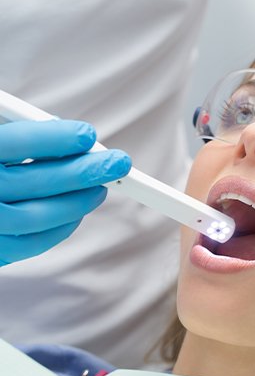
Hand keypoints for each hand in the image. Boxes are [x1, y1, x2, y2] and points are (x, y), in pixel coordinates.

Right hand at [0, 120, 130, 265]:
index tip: (88, 135)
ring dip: (78, 202)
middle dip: (84, 171)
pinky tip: (79, 211)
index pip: (15, 144)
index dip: (55, 138)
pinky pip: (31, 244)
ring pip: (37, 216)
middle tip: (118, 163)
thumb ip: (15, 135)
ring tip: (103, 187)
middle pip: (35, 182)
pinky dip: (62, 227)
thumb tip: (63, 131)